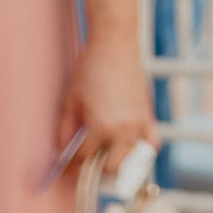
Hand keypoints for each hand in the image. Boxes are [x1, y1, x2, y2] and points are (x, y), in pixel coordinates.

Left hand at [58, 29, 155, 172]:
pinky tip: (132, 148)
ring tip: (108, 157)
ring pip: (132, 160)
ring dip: (119, 163)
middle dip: (97, 170)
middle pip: (110, 168)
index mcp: (101, 128)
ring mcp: (138, 124)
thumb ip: (65, 129)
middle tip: (89, 165)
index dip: (73, 164)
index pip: (85, 159)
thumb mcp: (72, 100)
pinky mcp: (147, 115)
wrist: (115, 43)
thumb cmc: (91, 68)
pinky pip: (151, 143)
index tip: (68, 166)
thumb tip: (62, 150)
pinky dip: (143, 150)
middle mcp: (122, 130)